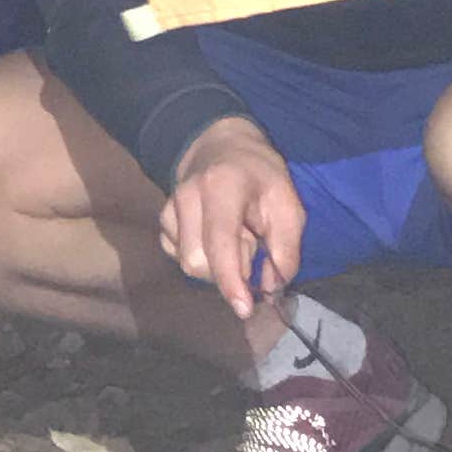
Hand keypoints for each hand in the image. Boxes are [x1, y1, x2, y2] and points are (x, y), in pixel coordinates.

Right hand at [160, 115, 304, 321]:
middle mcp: (187, 197)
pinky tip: (213, 238)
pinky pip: (178, 255)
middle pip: (197, 261)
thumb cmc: (260, 174)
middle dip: (227, 269)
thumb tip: (271, 289)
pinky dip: (200, 257)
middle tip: (249, 244)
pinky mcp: (163, 219)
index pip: (219, 243)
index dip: (231, 281)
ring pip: (186, 262)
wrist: (221, 144)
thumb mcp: (288, 203)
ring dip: (215, 263)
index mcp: (222, 187)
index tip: (244, 308)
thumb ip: (285, 249)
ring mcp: (169, 207)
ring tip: (233, 237)